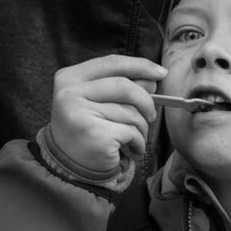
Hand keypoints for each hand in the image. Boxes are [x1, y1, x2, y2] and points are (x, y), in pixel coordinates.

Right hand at [50, 54, 167, 171]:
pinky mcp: (95, 135)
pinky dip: (138, 143)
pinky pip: (131, 132)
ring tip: (133, 139)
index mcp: (69, 78)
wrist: (71, 167)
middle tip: (151, 115)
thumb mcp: (99, 102)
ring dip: (141, 128)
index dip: (140, 66)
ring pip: (130, 112)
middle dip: (146, 102)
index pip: (111, 63)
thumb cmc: (90, 130)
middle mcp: (70, 93)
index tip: (161, 73)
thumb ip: (122, 86)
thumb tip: (152, 78)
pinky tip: (130, 150)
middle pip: (125, 86)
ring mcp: (80, 114)